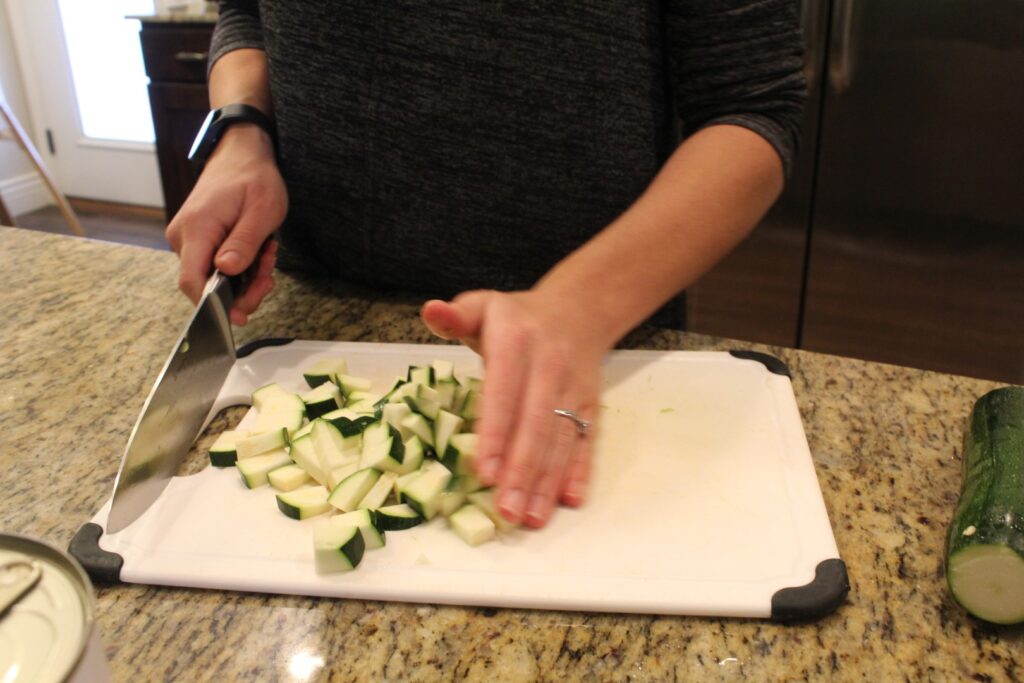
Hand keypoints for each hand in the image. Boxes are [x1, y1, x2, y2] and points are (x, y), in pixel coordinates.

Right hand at [165, 125, 287, 324]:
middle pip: (205, 284)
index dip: (213, 304)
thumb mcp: (262, 210)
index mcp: (197, 228)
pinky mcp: (196, 241)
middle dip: (243, 288)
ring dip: (246, 276)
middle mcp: (184, 237)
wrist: (241, 154)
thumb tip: (226, 271)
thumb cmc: (254, 178)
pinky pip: (216, 266)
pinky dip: (240, 266)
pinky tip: (256, 252)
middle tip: (269, 275)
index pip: (192, 281)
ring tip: (266, 252)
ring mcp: (187, 239)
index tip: (239, 315)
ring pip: (214, 277)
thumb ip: (244, 243)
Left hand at [421, 289, 610, 527]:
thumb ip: (455, 315)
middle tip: (506, 510)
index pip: (504, 393)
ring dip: (547, 481)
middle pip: (536, 423)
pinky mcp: (591, 404)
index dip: (496, 433)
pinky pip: (586, 440)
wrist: (578, 309)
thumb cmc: (515, 318)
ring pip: (561, 439)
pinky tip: (570, 501)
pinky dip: (579, 471)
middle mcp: (549, 365)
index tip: (484, 472)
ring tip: (530, 518)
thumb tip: (431, 311)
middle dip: (522, 470)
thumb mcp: (483, 306)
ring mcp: (574, 387)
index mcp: (516, 341)